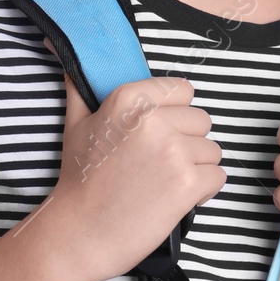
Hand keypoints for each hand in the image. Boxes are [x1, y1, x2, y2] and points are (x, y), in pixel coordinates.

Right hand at [36, 38, 224, 280]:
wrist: (79, 233)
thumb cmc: (79, 180)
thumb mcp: (77, 124)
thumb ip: (80, 85)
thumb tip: (61, 47)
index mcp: (130, 98)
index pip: (183, 90)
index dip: (175, 114)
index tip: (158, 133)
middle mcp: (154, 119)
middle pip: (202, 120)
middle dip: (188, 142)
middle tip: (159, 165)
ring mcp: (173, 151)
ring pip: (213, 150)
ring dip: (196, 168)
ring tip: (164, 183)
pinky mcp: (187, 184)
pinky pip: (218, 177)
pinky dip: (203, 191)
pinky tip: (175, 199)